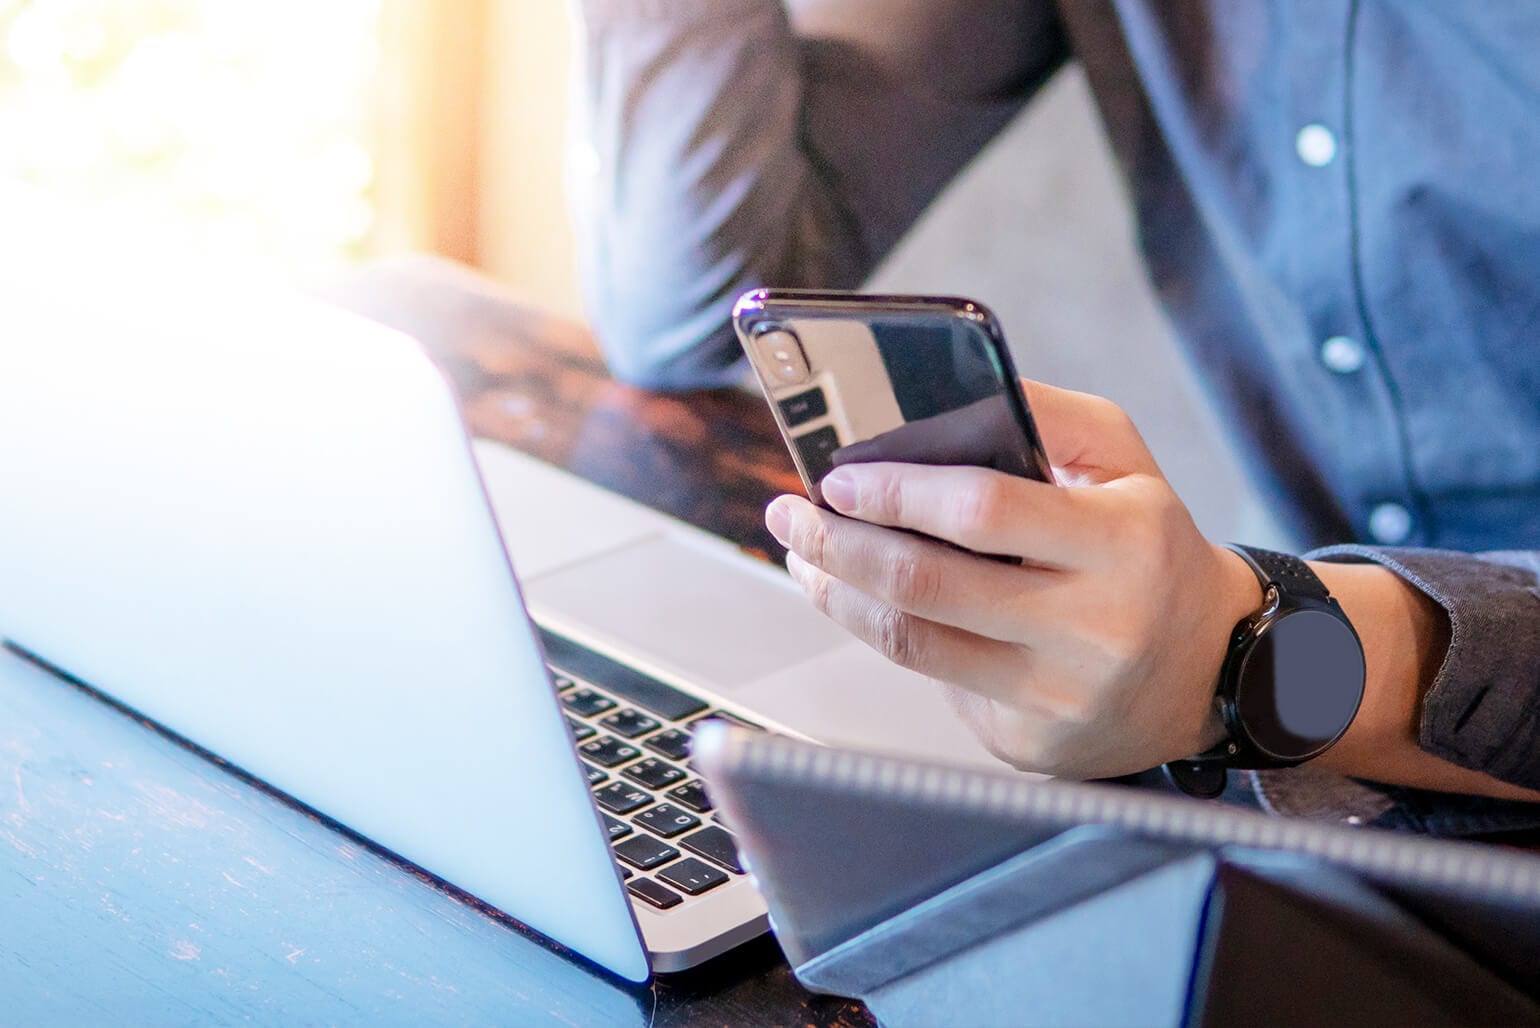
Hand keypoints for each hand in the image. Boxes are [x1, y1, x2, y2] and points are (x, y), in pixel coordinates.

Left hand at [764, 380, 1260, 778]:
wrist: (1212, 667)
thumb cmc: (1152, 546)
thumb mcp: (1124, 459)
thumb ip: (1042, 413)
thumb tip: (937, 392)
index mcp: (1121, 543)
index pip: (981, 510)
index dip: (894, 492)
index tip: (836, 477)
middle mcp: (1093, 629)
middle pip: (924, 584)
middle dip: (837, 544)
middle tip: (791, 515)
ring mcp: (1057, 696)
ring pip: (911, 643)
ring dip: (839, 595)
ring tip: (808, 558)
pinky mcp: (1029, 743)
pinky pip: (936, 683)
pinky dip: (890, 637)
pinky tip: (870, 606)